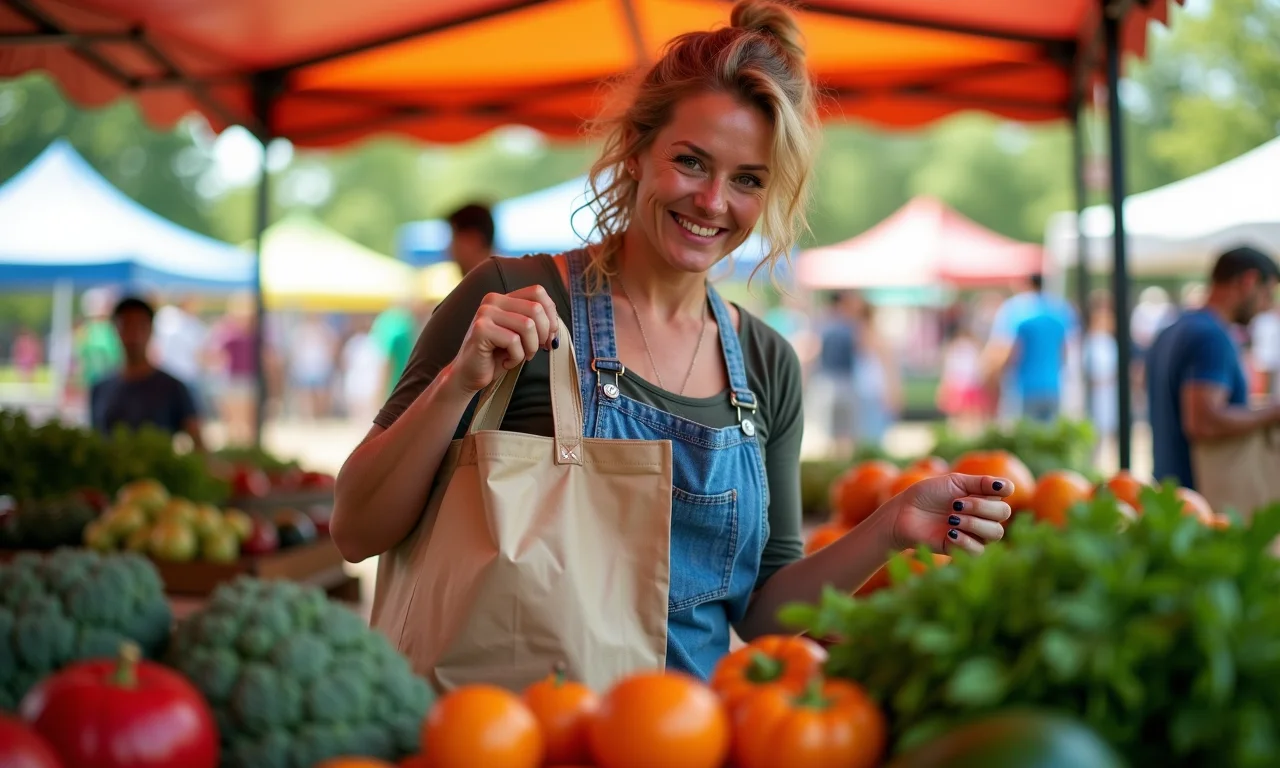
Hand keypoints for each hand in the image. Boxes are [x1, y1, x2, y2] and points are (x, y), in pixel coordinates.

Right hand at [451, 286, 559, 393]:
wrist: (470, 375)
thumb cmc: (497, 356)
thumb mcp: (520, 336)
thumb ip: (536, 323)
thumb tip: (556, 326)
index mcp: (504, 298)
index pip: (538, 292)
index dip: (550, 314)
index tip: (548, 336)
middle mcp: (493, 300)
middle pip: (536, 309)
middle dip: (543, 334)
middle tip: (534, 350)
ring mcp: (485, 313)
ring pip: (528, 325)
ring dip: (530, 348)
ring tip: (520, 357)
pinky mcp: (481, 329)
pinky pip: (514, 341)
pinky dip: (516, 358)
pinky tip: (506, 362)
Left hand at [887, 473, 1013, 555]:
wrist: (904, 513)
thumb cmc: (927, 494)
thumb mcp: (954, 482)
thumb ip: (980, 483)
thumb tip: (1008, 486)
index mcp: (981, 498)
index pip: (1004, 497)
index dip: (998, 492)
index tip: (982, 487)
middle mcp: (981, 516)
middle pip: (1004, 514)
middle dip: (982, 507)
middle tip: (956, 504)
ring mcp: (973, 533)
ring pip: (995, 533)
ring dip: (975, 523)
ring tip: (952, 518)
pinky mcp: (962, 549)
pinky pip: (978, 550)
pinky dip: (966, 540)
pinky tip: (949, 533)